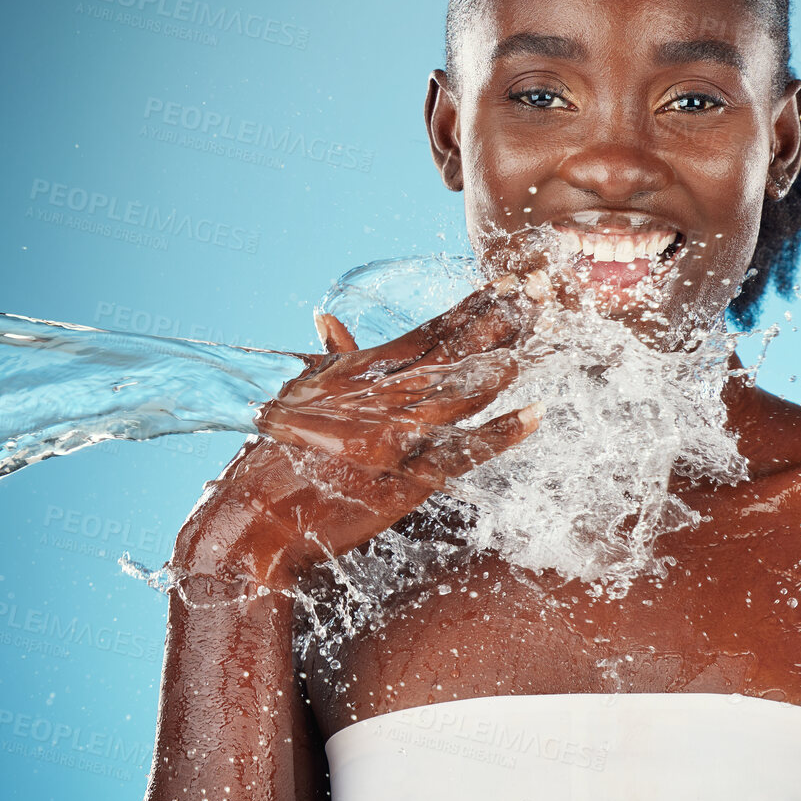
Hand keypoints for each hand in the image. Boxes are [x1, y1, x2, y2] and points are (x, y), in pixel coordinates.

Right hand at [173, 281, 541, 589]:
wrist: (254, 520)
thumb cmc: (274, 460)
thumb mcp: (299, 397)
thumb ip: (329, 361)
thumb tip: (330, 320)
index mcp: (363, 374)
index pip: (433, 329)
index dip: (476, 305)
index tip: (512, 281)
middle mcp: (385, 396)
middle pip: (457, 347)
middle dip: (505, 315)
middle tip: (546, 284)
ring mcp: (398, 434)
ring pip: (465, 387)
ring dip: (505, 357)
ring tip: (544, 329)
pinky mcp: (406, 476)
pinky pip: (466, 451)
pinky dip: (502, 432)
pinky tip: (535, 412)